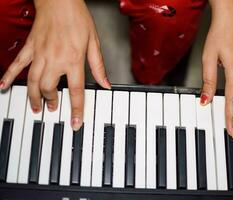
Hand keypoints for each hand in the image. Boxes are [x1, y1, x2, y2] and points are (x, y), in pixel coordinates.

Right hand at [0, 0, 110, 129]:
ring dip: (34, 97)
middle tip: (53, 108)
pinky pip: (18, 64)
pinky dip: (10, 76)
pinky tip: (4, 86)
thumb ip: (98, 67)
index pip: (76, 91)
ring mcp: (40, 54)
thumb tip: (105, 84)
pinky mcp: (30, 48)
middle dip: (51, 102)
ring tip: (36, 107)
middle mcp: (55, 60)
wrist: (60, 0)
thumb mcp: (94, 43)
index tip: (74, 124)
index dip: (76, 110)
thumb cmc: (78, 18)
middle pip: (50, 89)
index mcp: (74, 60)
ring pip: (33, 82)